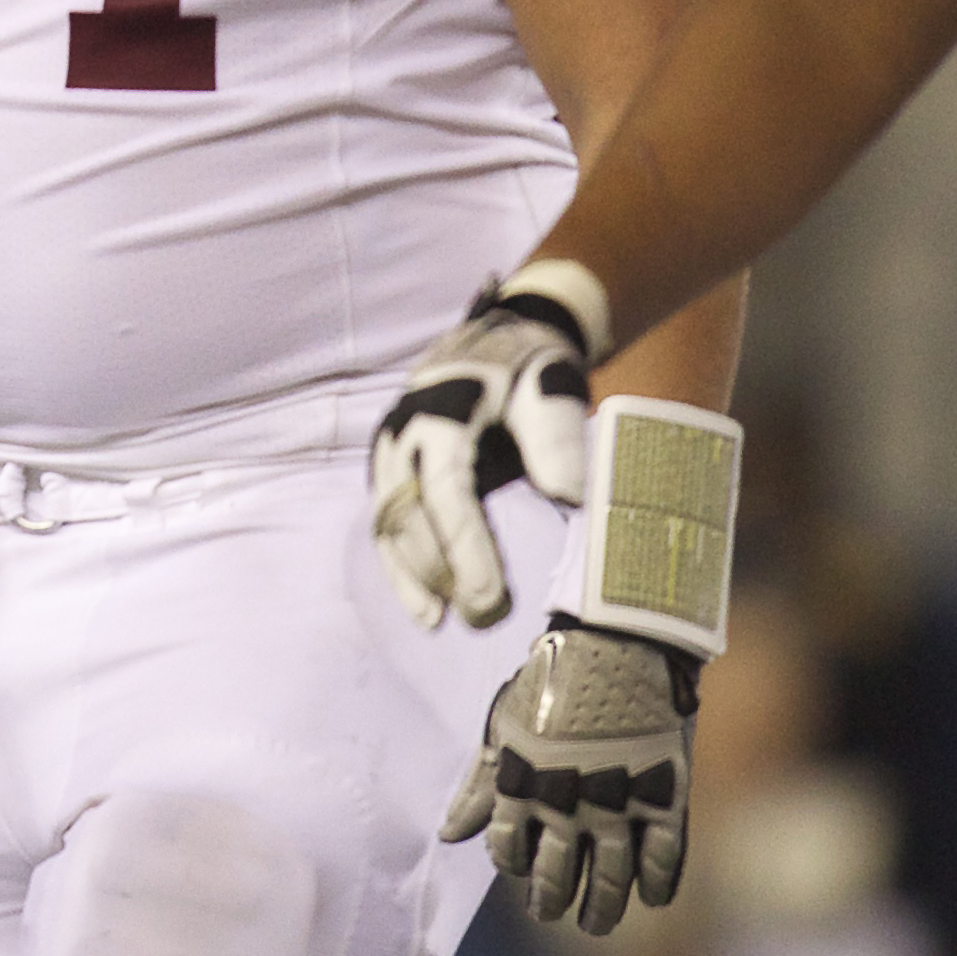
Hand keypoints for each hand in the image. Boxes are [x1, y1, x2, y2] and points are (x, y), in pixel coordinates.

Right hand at [369, 261, 607, 629]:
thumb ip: (556, 436)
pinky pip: (385, 524)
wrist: (497, 336)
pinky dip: (400, 568)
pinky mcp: (389, 469)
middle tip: (484, 616)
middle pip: (409, 514)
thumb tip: (571, 498)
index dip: (464, 547)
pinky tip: (426, 607)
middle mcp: (402, 431)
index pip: (447, 491)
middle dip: (441, 570)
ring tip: (446, 620)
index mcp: (441, 410)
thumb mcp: (551, 385)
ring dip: (412, 575)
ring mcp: (389, 450)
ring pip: (388, 524)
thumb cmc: (530, 366)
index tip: (488, 595)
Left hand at [442, 618, 697, 933]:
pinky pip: (664, 857)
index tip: (522, 874)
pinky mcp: (665, 797)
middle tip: (551, 915)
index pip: (510, 850)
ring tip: (594, 925)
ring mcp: (619, 804)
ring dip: (601, 908)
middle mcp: (566, 804)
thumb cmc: (550, 685)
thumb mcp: (502, 731)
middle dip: (551, 900)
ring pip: (609, 878)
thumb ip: (479, 787)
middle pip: (557, 874)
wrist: (617, 646)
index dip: (514, 867)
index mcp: (521, 787)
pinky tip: (653, 899)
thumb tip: (449, 836)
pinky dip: (658, 884)